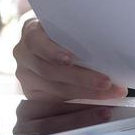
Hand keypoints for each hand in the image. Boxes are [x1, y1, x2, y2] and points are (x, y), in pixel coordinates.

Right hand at [13, 16, 127, 101]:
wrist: (52, 46)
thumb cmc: (66, 35)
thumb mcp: (67, 29)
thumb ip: (77, 36)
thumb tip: (110, 47)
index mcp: (30, 32)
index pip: (35, 41)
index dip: (52, 51)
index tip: (70, 60)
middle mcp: (23, 55)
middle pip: (49, 71)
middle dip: (81, 78)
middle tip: (106, 82)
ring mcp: (26, 77)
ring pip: (55, 89)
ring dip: (86, 93)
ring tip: (110, 93)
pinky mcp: (33, 95)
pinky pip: (55, 104)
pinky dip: (79, 104)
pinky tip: (97, 106)